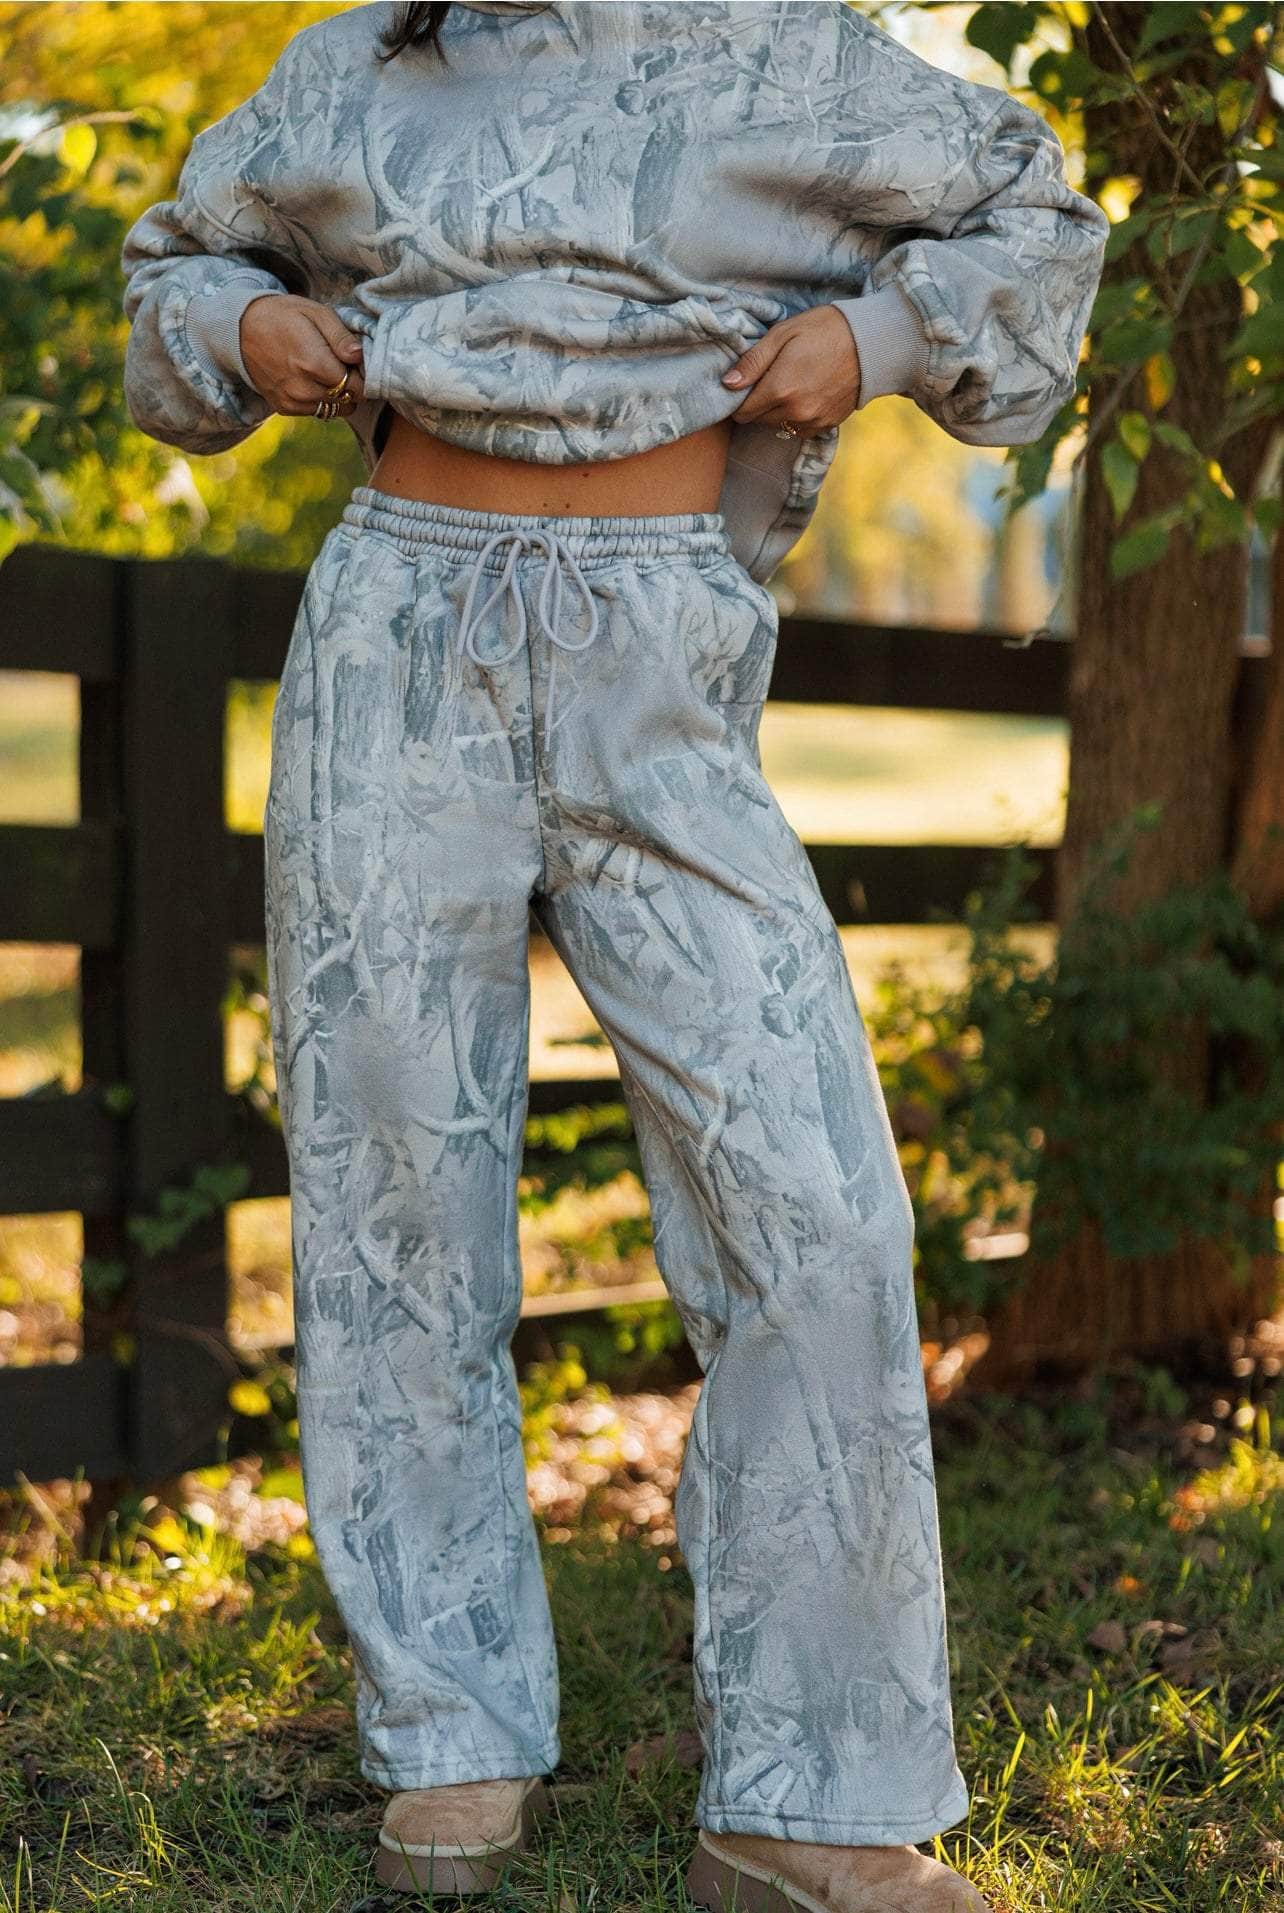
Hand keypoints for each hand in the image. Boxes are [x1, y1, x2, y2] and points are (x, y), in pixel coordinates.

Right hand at [239, 294, 366, 415]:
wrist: (241, 329)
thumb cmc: (283, 316)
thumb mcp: (315, 312)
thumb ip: (341, 336)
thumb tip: (359, 356)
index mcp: (313, 363)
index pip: (357, 386)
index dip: (362, 374)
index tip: (355, 361)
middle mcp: (302, 388)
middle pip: (348, 399)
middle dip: (352, 384)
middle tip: (341, 364)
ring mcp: (292, 401)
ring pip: (335, 409)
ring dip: (338, 395)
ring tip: (326, 371)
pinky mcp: (284, 408)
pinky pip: (317, 411)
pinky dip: (322, 399)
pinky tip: (312, 379)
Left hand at [721, 305, 860, 432]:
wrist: (871, 341)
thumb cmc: (824, 330)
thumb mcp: (783, 334)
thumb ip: (753, 362)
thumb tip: (727, 384)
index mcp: (780, 389)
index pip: (742, 412)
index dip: (740, 398)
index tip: (747, 384)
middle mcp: (795, 412)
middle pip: (759, 420)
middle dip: (759, 403)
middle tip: (772, 378)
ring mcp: (813, 421)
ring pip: (779, 426)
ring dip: (778, 411)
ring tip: (792, 383)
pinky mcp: (828, 425)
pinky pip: (800, 429)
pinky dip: (797, 417)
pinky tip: (807, 394)